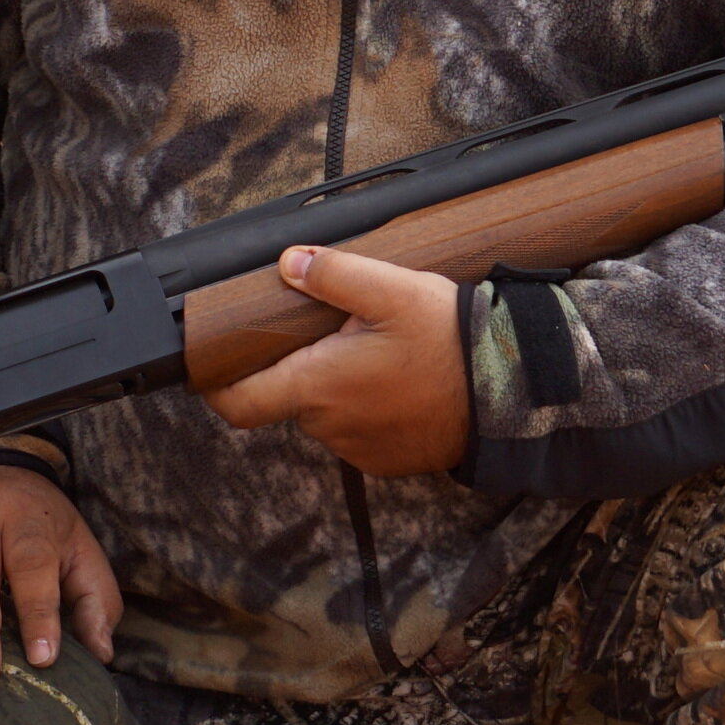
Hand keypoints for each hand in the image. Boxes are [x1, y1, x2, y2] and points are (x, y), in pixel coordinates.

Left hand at [199, 246, 469, 476]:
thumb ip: (334, 274)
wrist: (511, 393)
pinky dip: (368, 408)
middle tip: (339, 330)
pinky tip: (399, 381)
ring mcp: (359, 448)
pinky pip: (359, 431)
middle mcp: (329, 426)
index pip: (240, 403)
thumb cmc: (450, 342)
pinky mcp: (387, 460)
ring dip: (339, 386)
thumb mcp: (391, 291)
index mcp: (317, 385)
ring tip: (380, 352)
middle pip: (290, 396)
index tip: (213, 367)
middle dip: (305, 365)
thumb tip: (289, 263)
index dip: (217, 387)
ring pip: (328, 412)